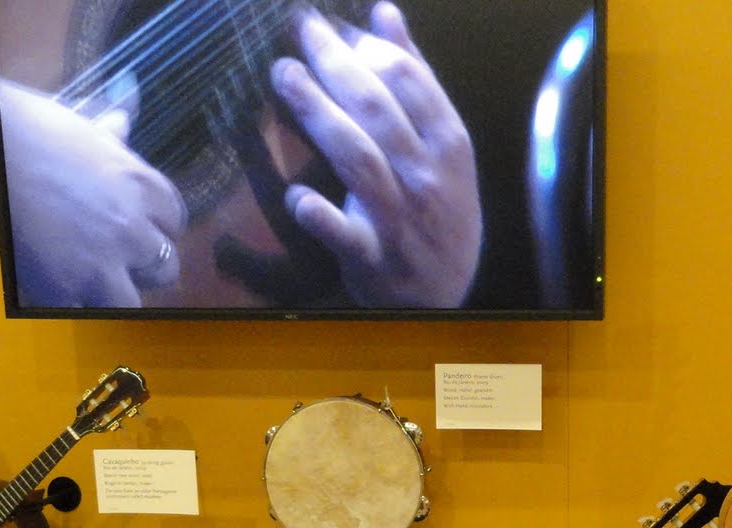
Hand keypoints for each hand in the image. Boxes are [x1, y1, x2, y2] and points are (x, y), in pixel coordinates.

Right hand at [0, 79, 186, 307]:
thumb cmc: (27, 131)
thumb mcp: (79, 130)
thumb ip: (110, 137)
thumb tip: (124, 118)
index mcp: (142, 186)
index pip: (174, 221)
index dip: (153, 226)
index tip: (134, 226)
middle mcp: (132, 229)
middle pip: (164, 265)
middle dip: (142, 265)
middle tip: (113, 258)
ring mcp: (102, 264)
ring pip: (134, 300)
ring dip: (115, 294)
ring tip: (89, 282)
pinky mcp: (66, 290)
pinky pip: (87, 315)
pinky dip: (75, 308)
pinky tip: (59, 292)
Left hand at [271, 2, 482, 308]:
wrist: (441, 294)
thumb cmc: (438, 209)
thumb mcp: (443, 144)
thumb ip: (416, 80)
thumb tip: (384, 12)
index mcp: (448, 144)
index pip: (409, 81)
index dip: (366, 45)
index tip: (330, 23)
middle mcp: (427, 176)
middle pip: (378, 110)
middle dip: (335, 63)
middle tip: (297, 29)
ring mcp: (400, 218)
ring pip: (359, 159)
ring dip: (319, 115)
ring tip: (283, 74)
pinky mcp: (372, 258)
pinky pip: (345, 235)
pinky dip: (321, 216)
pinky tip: (296, 195)